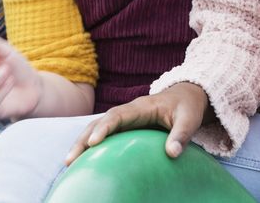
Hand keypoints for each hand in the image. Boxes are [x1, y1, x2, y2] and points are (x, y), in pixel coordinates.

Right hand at [64, 82, 208, 165]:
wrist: (186, 95)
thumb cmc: (187, 107)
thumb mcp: (190, 119)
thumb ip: (182, 134)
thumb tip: (173, 153)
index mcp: (142, 107)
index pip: (117, 116)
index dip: (103, 128)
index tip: (92, 143)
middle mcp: (129, 111)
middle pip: (100, 122)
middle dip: (83, 139)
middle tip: (70, 159)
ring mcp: (125, 118)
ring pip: (97, 127)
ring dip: (82, 142)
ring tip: (69, 163)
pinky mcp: (125, 126)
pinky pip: (104, 134)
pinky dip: (91, 144)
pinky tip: (84, 161)